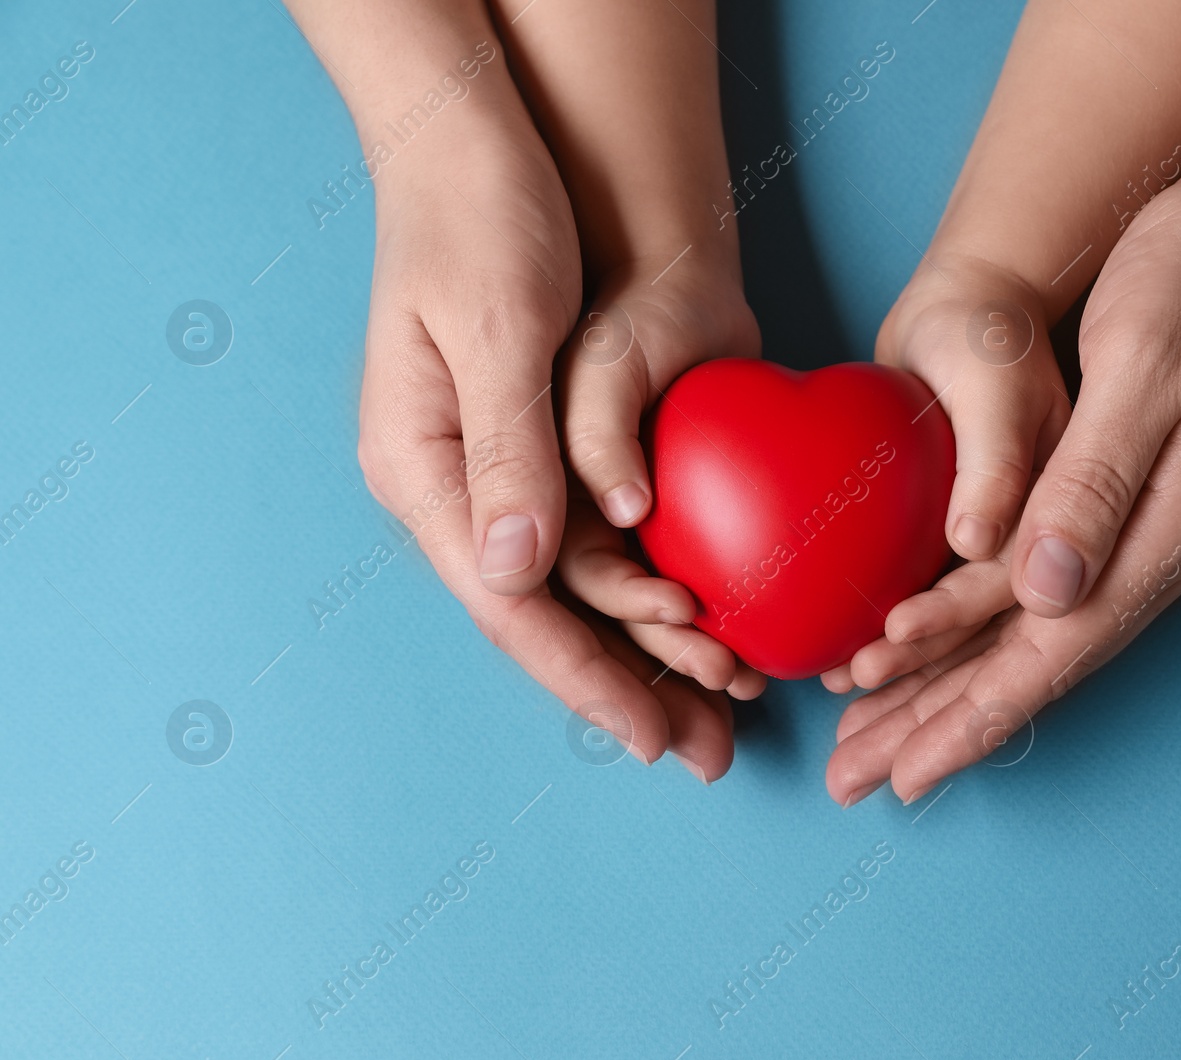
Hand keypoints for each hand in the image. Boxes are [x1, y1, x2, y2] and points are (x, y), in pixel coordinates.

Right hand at [355, 108, 734, 778]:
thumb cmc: (481, 219)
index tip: (656, 737)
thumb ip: (507, 452)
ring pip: (577, 592)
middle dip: (625, 691)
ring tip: (723, 711)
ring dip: (648, 653)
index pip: (511, 604)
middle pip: (545, 619)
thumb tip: (513, 574)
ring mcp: (495, 472)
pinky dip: (649, 589)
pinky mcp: (538, 450)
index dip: (587, 678)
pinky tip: (701, 623)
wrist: (482, 147)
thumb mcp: (496, 327)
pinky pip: (596, 543)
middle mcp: (454, 487)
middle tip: (707, 756)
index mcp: (422, 469)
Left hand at [826, 160, 1180, 804]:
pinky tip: (931, 648)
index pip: (1052, 649)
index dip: (971, 710)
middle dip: (943, 725)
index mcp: (1168, 527)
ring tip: (874, 737)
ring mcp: (1146, 528)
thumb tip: (1049, 595)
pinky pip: (1038, 590)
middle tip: (856, 780)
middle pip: (1035, 665)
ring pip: (1032, 637)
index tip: (901, 767)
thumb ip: (1098, 480)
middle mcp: (1159, 547)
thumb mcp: (1149, 363)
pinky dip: (975, 630)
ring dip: (951, 691)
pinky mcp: (1125, 498)